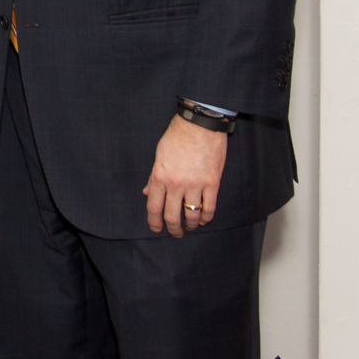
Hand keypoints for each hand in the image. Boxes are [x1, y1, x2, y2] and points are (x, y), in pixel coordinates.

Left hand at [143, 112, 228, 236]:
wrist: (200, 125)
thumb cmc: (177, 137)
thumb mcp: (159, 155)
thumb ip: (153, 177)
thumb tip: (146, 193)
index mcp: (159, 176)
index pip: (153, 206)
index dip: (154, 222)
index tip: (156, 229)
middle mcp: (176, 183)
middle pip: (172, 215)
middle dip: (173, 229)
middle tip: (175, 233)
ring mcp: (195, 184)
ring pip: (192, 214)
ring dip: (191, 225)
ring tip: (191, 227)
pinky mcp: (212, 183)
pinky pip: (210, 207)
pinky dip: (207, 217)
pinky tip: (204, 219)